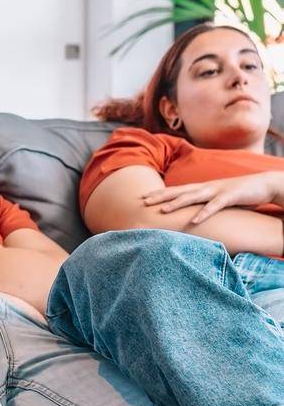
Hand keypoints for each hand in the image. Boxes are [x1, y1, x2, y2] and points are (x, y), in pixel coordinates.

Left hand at [143, 172, 283, 223]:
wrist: (262, 184)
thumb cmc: (238, 193)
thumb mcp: (217, 197)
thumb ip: (204, 203)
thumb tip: (191, 213)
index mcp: (202, 188)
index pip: (176, 189)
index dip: (159, 193)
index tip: (143, 197)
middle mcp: (206, 187)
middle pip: (179, 191)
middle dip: (160, 196)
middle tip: (143, 202)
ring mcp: (217, 191)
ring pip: (193, 197)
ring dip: (177, 203)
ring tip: (162, 210)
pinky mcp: (230, 197)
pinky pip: (215, 206)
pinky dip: (204, 213)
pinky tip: (194, 221)